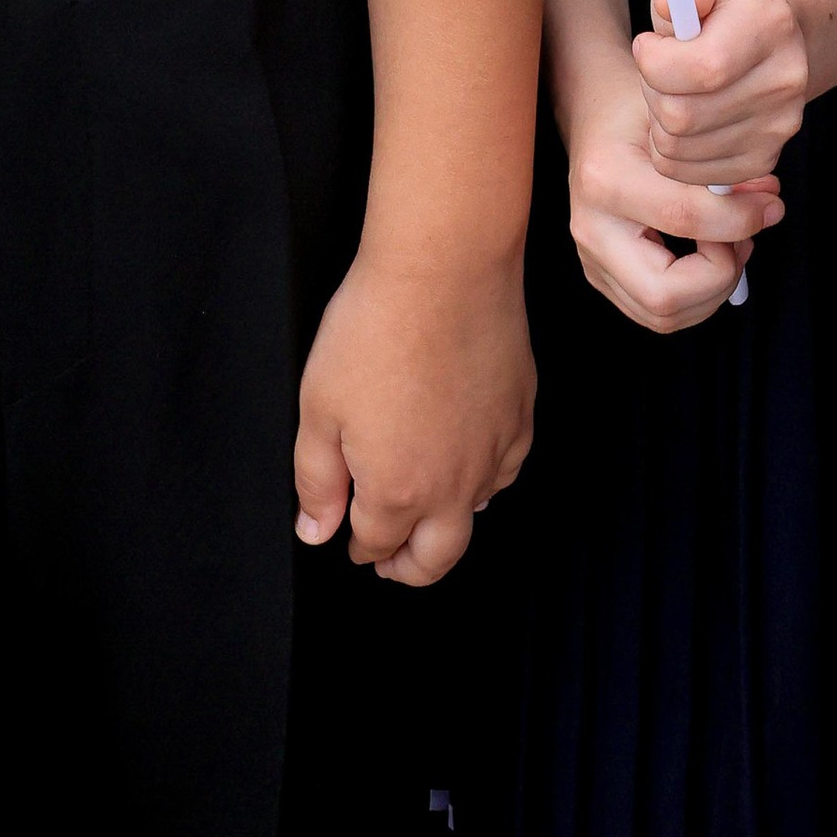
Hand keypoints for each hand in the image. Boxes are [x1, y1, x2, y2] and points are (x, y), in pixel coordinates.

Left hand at [294, 243, 532, 583]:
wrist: (444, 268)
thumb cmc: (376, 329)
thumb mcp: (318, 408)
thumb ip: (316, 481)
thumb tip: (317, 532)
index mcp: (397, 489)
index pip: (375, 543)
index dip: (357, 547)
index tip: (348, 540)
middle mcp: (453, 483)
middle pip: (436, 558)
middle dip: (407, 568)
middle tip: (389, 563)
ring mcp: (494, 450)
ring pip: (476, 515)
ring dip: (446, 524)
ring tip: (426, 513)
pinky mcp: (520, 415)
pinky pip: (506, 471)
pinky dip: (485, 483)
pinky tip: (470, 467)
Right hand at [564, 44, 780, 332]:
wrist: (593, 109)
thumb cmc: (639, 104)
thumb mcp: (680, 114)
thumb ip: (724, 160)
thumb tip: (769, 203)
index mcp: (605, 177)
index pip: (684, 219)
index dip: (741, 219)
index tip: (770, 204)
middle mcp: (590, 227)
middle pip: (664, 297)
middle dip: (721, 276)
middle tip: (744, 237)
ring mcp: (590, 258)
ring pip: (662, 316)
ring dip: (712, 290)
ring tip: (731, 242)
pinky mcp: (600, 274)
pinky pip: (656, 311)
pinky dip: (696, 294)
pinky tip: (711, 252)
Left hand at [634, 0, 811, 183]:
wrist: (774, 38)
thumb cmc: (725, 5)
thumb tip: (672, 5)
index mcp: (769, 24)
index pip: (699, 68)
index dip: (654, 62)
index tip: (648, 45)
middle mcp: (783, 79)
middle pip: (682, 116)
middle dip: (651, 93)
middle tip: (658, 71)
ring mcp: (779, 125)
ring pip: (679, 150)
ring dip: (658, 124)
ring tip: (673, 92)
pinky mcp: (765, 158)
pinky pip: (692, 175)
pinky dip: (673, 154)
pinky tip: (684, 121)